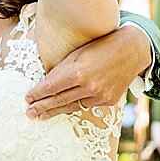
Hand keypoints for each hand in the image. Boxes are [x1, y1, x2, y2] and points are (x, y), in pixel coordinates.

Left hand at [26, 24, 151, 119]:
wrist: (132, 50)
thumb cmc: (102, 45)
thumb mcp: (78, 52)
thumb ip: (62, 69)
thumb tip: (46, 83)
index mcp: (78, 72)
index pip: (51, 87)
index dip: (37, 94)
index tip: (27, 97)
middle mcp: (89, 87)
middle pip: (59, 100)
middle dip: (42, 107)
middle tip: (29, 113)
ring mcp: (100, 96)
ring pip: (71, 106)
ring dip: (54, 111)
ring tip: (40, 115)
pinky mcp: (108, 101)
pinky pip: (86, 105)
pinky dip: (74, 105)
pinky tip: (63, 108)